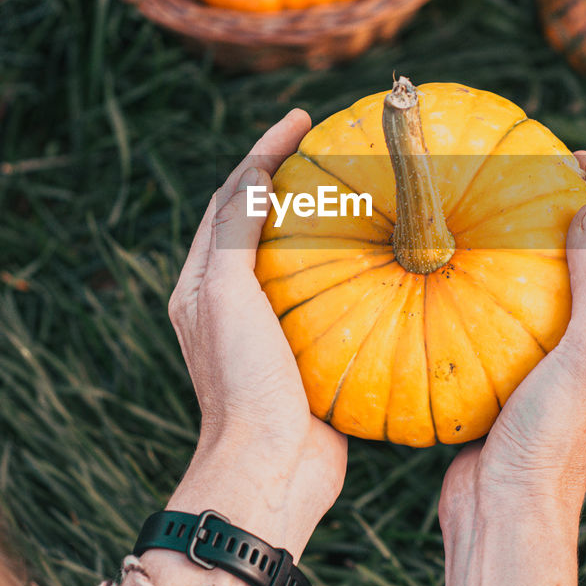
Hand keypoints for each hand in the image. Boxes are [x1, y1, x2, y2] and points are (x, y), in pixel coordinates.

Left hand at [139, 109, 346, 585]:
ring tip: (362, 185)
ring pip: (298, 254)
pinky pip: (330, 293)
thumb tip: (255, 178)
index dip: (263, 152)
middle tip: (333, 143)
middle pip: (261, 219)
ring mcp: (270, 326)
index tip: (301, 119)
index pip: (231, 198)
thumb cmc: (242, 383)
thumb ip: (234, 235)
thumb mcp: (227, 297)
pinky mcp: (306, 349)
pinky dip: (351, 264)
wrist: (270, 467)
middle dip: (291, 175)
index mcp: (201, 283)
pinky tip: (384, 254)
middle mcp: (231, 300)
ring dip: (323, 217)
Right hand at [438, 153, 585, 585]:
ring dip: (552, 244)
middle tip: (559, 168)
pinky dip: (513, 282)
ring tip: (524, 200)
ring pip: (569, 288)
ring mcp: (573, 369)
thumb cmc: (553, 439)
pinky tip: (484, 262)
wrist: (504, 509)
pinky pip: (528, 315)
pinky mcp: (532, 379)